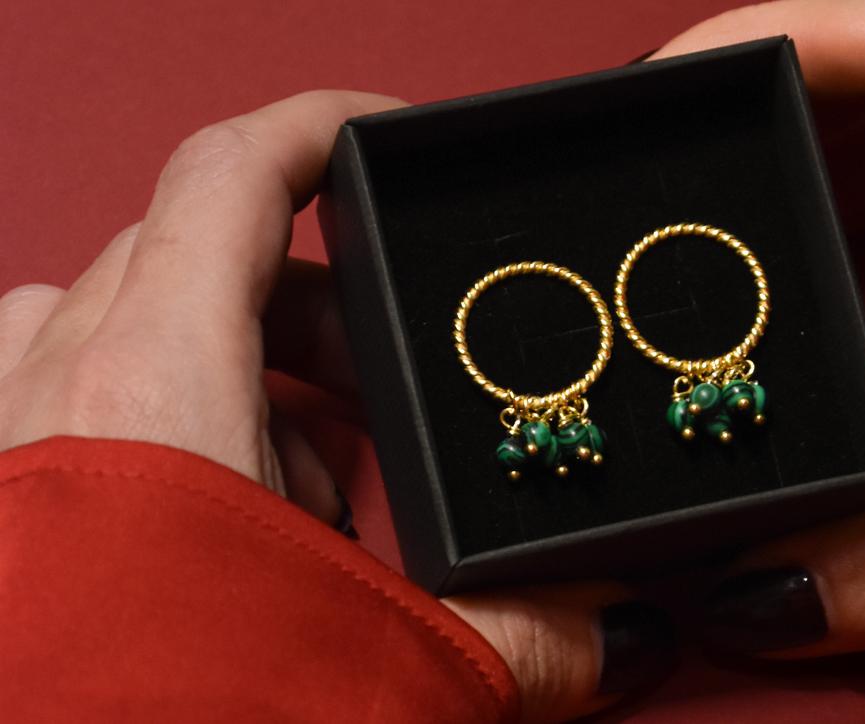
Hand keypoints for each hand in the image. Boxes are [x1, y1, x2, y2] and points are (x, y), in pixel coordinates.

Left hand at [0, 92, 671, 722]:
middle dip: (310, 321)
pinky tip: (216, 541)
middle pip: (193, 265)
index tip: (384, 142)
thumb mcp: (385, 666)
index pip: (232, 176)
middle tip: (383, 401)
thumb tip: (621, 627)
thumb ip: (522, 633)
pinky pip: (66, 409)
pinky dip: (153, 438)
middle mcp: (51, 394)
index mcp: (151, 387)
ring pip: (124, 336)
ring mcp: (6, 447)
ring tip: (297, 496)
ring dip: (227, 386)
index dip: (321, 132)